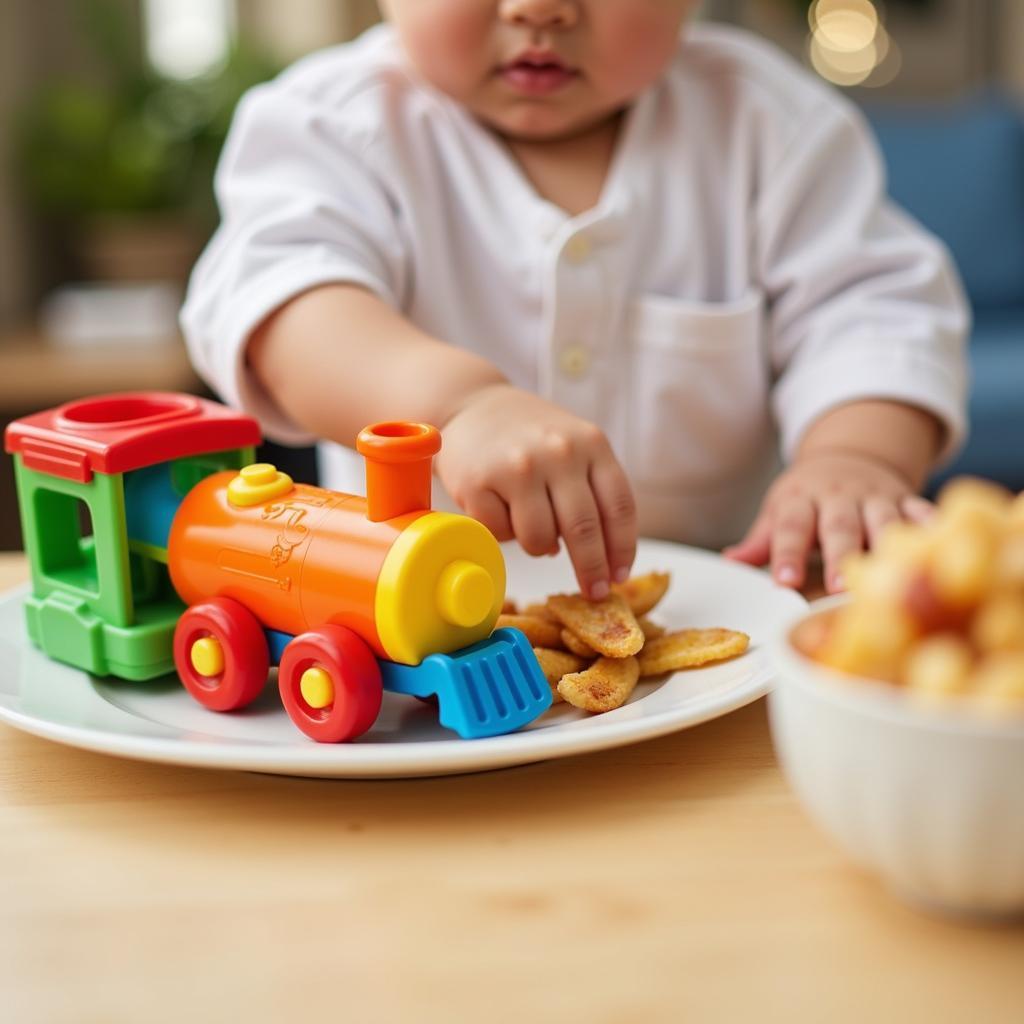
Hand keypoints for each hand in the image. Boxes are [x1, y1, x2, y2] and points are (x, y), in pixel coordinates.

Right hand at [436, 384, 636, 598]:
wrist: (469, 404)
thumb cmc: (528, 435)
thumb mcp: (574, 445)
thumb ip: (593, 489)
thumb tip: (603, 559)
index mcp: (591, 444)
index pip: (619, 508)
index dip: (622, 550)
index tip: (618, 578)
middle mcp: (558, 453)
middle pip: (584, 530)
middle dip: (591, 570)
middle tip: (593, 592)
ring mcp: (517, 467)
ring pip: (540, 539)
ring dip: (539, 546)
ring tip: (531, 526)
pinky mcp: (478, 482)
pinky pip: (501, 534)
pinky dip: (503, 533)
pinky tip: (501, 509)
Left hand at [723, 450, 933, 592]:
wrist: (847, 457)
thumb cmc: (805, 499)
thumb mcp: (778, 512)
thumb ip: (760, 542)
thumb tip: (730, 563)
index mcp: (800, 499)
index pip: (791, 527)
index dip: (787, 553)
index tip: (784, 581)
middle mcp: (838, 496)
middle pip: (838, 526)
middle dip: (840, 555)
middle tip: (840, 586)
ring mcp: (875, 496)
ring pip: (882, 520)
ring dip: (885, 545)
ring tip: (889, 574)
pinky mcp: (905, 498)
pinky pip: (920, 509)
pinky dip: (930, 524)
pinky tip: (938, 542)